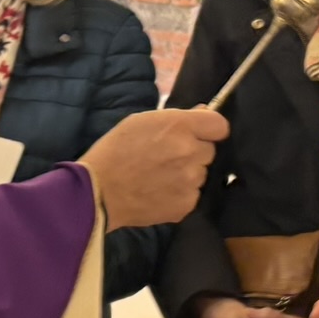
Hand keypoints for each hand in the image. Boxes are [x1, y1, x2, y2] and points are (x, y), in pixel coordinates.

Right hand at [80, 109, 227, 229]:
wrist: (99, 192)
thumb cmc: (115, 150)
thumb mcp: (141, 121)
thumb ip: (175, 118)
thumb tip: (202, 112)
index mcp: (180, 126)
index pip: (219, 125)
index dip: (209, 129)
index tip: (199, 134)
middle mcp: (191, 152)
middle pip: (209, 150)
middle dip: (194, 152)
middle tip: (169, 156)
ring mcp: (191, 181)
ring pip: (201, 173)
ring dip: (187, 173)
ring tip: (159, 176)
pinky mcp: (186, 204)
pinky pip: (192, 194)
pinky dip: (180, 193)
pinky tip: (159, 192)